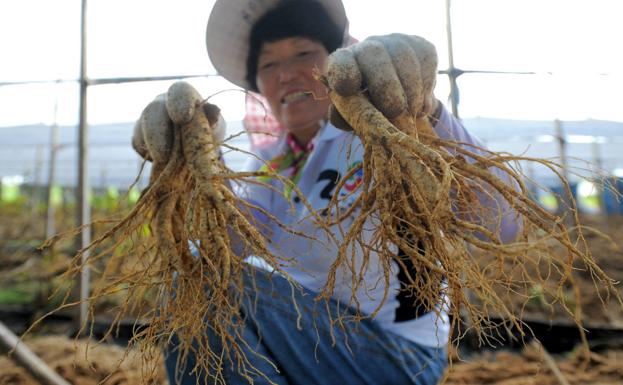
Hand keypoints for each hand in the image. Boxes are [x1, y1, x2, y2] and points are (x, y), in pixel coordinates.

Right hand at [132, 82, 225, 162]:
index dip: (179, 102)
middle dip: (158, 133)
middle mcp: (162, 102)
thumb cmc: (207, 130)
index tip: (182, 119)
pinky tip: (159, 163)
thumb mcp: (214, 125)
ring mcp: (148, 117)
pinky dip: (147, 153)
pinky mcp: (139, 135)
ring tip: (163, 162)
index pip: (179, 91)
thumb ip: (213, 118)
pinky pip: (138, 142)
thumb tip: (214, 110)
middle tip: (164, 154)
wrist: (196, 145)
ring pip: (142, 127)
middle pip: (153, 110)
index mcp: (184, 95)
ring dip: (152, 146)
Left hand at [324, 33, 438, 133]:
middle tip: (394, 111)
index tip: (349, 89)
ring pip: (404, 58)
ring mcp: (396, 43)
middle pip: (374, 54)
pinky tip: (420, 102)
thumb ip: (345, 116)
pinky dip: (426, 86)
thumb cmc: (370, 110)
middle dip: (386, 86)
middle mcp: (368, 46)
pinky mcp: (421, 45)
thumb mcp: (354, 116)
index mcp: (345, 64)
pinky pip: (426, 61)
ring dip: (410, 91)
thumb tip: (347, 117)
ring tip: (411, 112)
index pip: (340, 61)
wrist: (401, 101)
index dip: (344, 72)